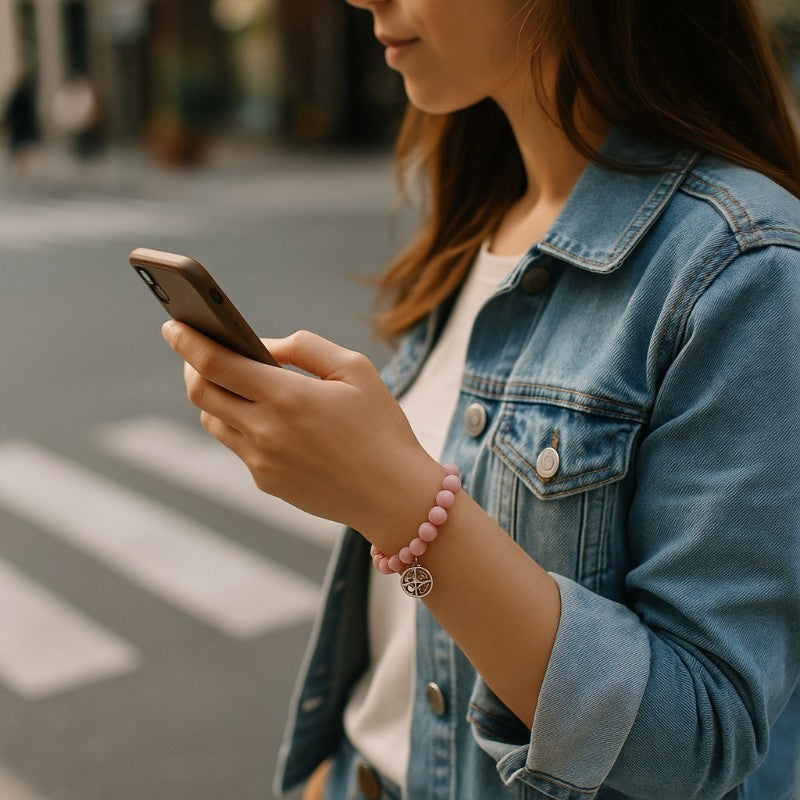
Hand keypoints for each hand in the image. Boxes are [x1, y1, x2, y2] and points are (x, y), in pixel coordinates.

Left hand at [161, 321, 441, 542]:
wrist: (395, 496)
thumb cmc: (381, 427)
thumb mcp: (355, 369)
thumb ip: (304, 347)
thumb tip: (263, 347)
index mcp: (286, 396)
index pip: (213, 362)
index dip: (187, 340)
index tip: (174, 325)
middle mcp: (264, 431)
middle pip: (200, 392)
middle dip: (192, 366)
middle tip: (200, 352)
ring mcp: (261, 461)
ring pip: (213, 420)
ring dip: (214, 397)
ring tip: (233, 383)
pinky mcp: (266, 482)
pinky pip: (239, 446)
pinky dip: (242, 424)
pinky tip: (266, 418)